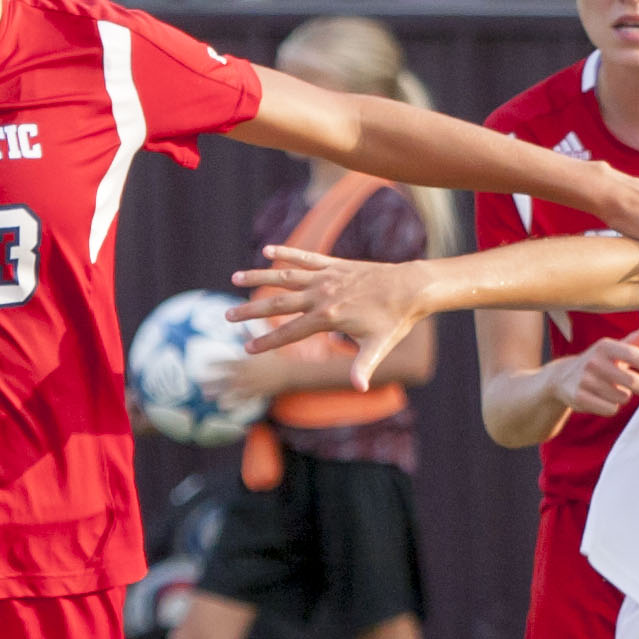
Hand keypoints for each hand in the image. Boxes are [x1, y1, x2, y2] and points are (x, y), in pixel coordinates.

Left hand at [202, 344, 290, 408]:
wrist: (289, 373)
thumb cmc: (274, 358)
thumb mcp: (261, 346)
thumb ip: (247, 336)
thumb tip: (240, 323)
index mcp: (246, 362)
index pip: (227, 362)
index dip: (215, 363)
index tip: (204, 365)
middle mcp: (246, 374)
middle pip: (226, 378)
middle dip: (212, 381)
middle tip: (199, 384)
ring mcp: (251, 385)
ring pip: (231, 391)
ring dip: (218, 394)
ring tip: (206, 397)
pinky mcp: (256, 393)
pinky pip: (242, 400)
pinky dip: (232, 403)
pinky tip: (222, 407)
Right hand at [229, 247, 428, 390]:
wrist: (411, 287)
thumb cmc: (395, 320)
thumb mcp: (379, 346)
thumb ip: (364, 365)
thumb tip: (360, 388)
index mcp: (329, 316)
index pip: (290, 332)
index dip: (268, 341)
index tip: (247, 347)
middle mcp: (322, 294)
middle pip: (278, 303)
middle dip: (251, 310)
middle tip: (227, 316)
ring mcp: (327, 277)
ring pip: (285, 276)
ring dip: (259, 276)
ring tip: (234, 277)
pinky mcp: (335, 265)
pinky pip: (306, 258)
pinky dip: (287, 253)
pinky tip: (267, 250)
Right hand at [551, 328, 638, 417]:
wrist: (561, 377)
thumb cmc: (597, 362)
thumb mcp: (612, 350)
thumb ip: (633, 342)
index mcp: (604, 346)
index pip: (633, 355)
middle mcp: (594, 361)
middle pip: (631, 380)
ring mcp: (585, 380)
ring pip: (622, 397)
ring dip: (623, 397)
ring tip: (613, 391)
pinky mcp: (580, 397)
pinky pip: (610, 408)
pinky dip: (611, 407)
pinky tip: (603, 400)